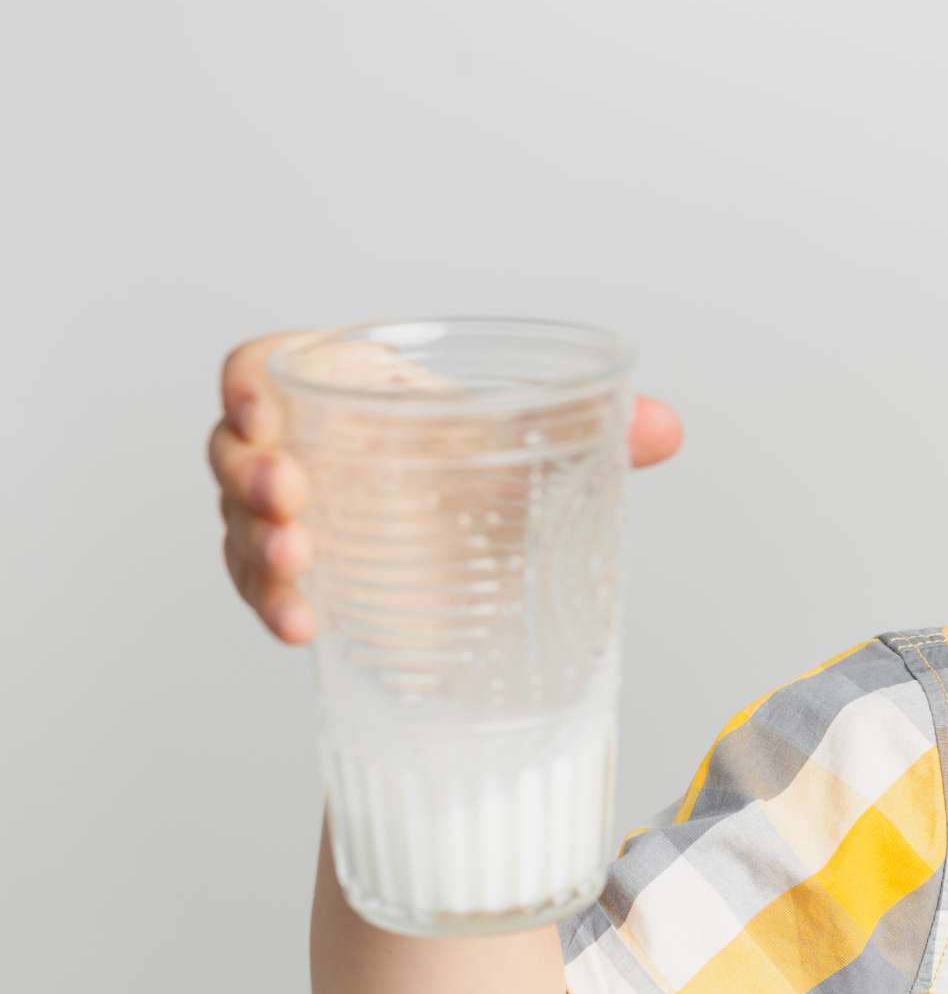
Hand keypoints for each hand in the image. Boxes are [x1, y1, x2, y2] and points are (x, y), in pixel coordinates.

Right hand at [207, 329, 682, 644]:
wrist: (469, 538)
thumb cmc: (477, 465)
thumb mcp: (524, 443)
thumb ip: (594, 430)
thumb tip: (666, 428)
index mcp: (341, 389)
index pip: (262, 367)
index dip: (246, 382)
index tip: (262, 405)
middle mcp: (299, 448)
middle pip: (236, 451)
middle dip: (253, 475)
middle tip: (293, 494)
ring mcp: (290, 517)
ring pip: (241, 526)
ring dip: (261, 548)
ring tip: (300, 564)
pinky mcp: (299, 577)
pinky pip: (263, 590)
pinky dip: (276, 608)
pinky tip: (303, 626)